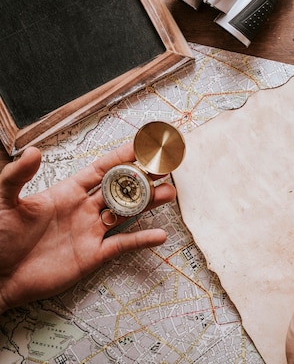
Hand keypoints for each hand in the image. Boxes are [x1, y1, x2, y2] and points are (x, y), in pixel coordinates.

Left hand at [0, 143, 175, 313]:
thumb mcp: (3, 202)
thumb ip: (17, 176)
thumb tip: (34, 151)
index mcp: (66, 192)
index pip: (101, 170)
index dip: (121, 157)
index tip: (143, 145)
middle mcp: (83, 209)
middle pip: (120, 189)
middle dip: (143, 177)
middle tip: (164, 166)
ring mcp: (90, 232)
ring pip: (127, 213)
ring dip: (148, 203)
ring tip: (168, 193)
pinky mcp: (93, 256)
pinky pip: (122, 245)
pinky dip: (142, 240)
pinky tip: (160, 235)